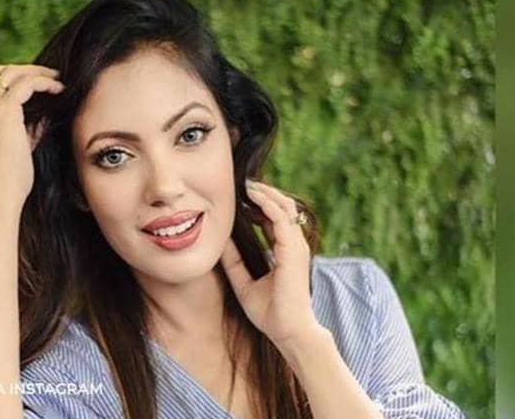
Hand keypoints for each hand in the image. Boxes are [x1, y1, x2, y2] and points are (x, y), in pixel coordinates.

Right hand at [0, 64, 63, 203]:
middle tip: (49, 77)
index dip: (12, 80)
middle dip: (24, 70)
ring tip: (58, 80)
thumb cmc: (9, 182)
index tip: (36, 85)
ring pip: (12, 72)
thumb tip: (47, 113)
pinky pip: (27, 83)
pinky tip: (60, 89)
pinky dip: (45, 82)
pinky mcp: (3, 110)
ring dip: (37, 73)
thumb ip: (26, 127)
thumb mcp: (15, 148)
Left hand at [220, 180, 323, 347]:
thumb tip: (219, 243)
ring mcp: (296, 246)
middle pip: (282, 207)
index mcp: (284, 252)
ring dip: (265, 194)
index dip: (259, 205)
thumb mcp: (244, 282)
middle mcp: (293, 245)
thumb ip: (233, 262)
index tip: (240, 196)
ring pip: (283, 207)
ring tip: (246, 185)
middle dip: (263, 193)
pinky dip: (267, 204)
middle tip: (243, 183)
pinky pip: (280, 218)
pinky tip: (252, 198)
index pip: (274, 219)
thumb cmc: (270, 313)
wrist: (288, 331)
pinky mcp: (293, 249)